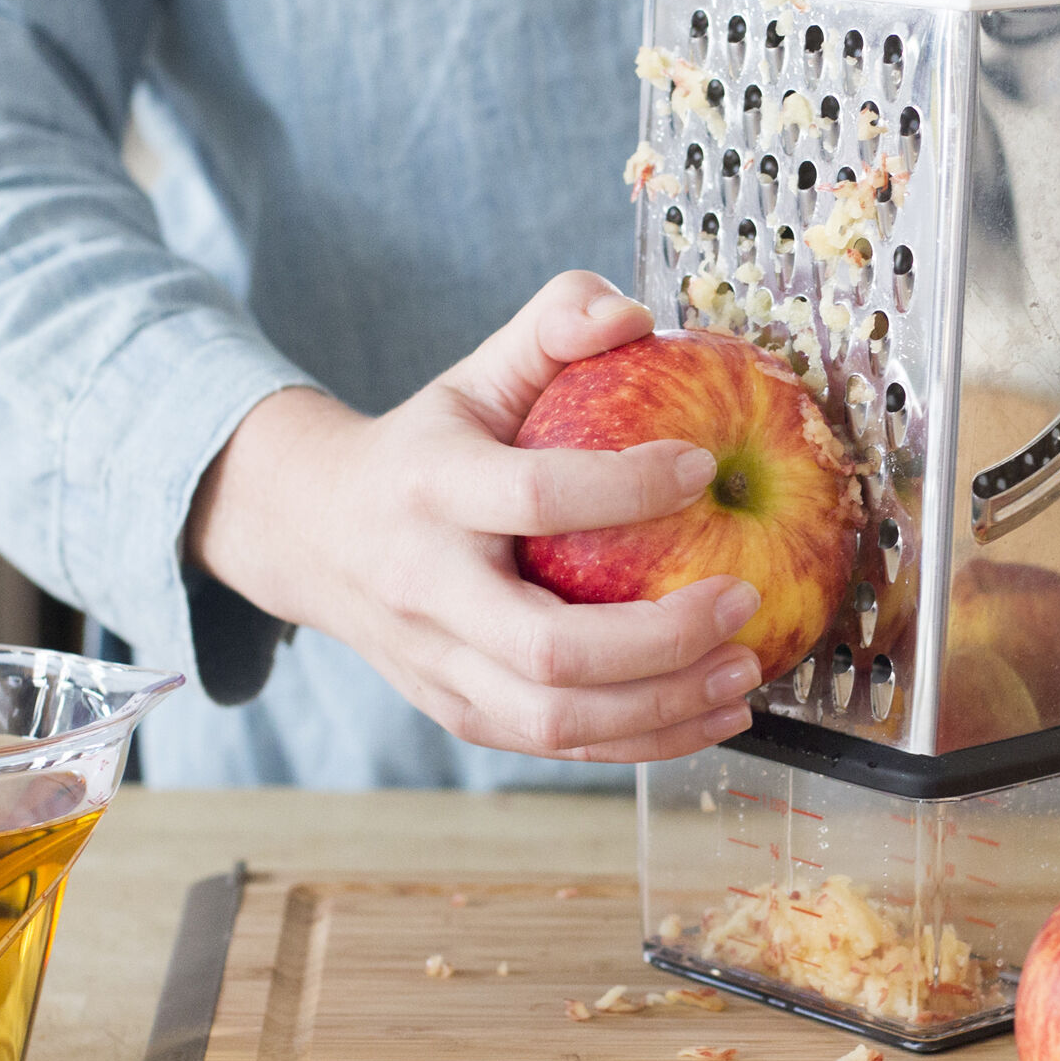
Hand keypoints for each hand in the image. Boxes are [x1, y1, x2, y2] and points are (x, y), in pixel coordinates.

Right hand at [187, 271, 763, 763]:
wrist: (313, 535)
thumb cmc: (425, 448)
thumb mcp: (476, 372)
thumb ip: (553, 323)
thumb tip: (634, 314)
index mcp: (429, 489)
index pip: (534, 496)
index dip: (626, 488)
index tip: (703, 466)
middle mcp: (425, 589)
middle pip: (548, 648)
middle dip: (661, 638)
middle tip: (743, 598)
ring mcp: (438, 665)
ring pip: (556, 718)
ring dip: (665, 706)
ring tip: (746, 669)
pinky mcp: (460, 715)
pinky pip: (559, 746)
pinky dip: (646, 739)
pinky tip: (713, 709)